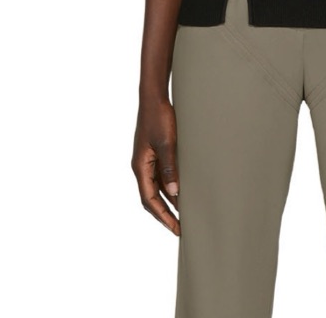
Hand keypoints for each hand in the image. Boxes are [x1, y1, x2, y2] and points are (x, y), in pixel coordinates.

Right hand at [132, 98, 180, 235]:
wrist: (154, 97)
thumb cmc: (158, 117)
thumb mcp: (166, 142)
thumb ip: (169, 167)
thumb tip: (174, 192)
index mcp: (140, 167)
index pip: (149, 200)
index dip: (162, 216)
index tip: (176, 229)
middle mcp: (142, 166)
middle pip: (151, 198)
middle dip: (165, 214)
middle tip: (180, 229)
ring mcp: (148, 160)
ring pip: (157, 188)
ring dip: (169, 201)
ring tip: (184, 214)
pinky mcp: (155, 153)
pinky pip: (161, 176)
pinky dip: (171, 186)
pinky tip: (182, 190)